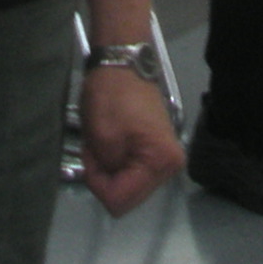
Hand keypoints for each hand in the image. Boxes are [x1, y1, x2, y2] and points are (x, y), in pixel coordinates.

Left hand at [75, 59, 185, 213]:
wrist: (123, 62)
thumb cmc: (112, 96)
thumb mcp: (102, 138)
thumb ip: (108, 173)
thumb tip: (113, 184)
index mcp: (161, 162)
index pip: (121, 201)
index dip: (99, 184)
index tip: (92, 157)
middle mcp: (170, 165)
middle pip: (127, 195)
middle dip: (105, 177)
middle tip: (95, 148)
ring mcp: (164, 158)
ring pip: (128, 184)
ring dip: (109, 168)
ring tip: (102, 141)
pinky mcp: (156, 149)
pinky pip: (131, 170)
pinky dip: (116, 160)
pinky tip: (110, 140)